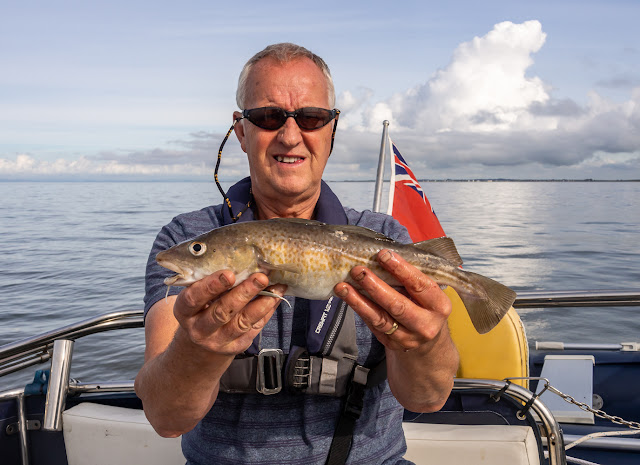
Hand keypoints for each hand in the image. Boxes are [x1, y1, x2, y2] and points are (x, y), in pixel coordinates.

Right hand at [173, 270, 286, 355]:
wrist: (201, 341)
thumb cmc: (201, 307)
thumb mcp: (196, 295)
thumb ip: (212, 282)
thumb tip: (242, 261)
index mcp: (184, 311)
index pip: (194, 299)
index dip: (210, 286)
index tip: (229, 274)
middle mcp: (199, 329)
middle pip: (221, 312)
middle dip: (243, 293)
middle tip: (260, 277)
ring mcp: (217, 341)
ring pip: (241, 323)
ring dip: (261, 303)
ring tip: (275, 287)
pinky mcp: (235, 347)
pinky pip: (254, 329)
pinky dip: (266, 312)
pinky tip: (276, 297)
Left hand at [334, 250, 451, 352]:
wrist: (428, 340)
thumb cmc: (425, 305)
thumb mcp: (428, 292)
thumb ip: (411, 277)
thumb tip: (383, 256)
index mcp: (439, 306)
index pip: (419, 285)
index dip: (400, 269)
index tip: (382, 255)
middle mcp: (426, 325)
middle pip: (397, 304)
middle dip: (375, 286)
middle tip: (358, 271)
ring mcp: (408, 338)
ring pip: (380, 318)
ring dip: (358, 300)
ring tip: (342, 286)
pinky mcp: (392, 344)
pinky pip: (372, 325)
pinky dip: (359, 309)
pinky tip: (348, 297)